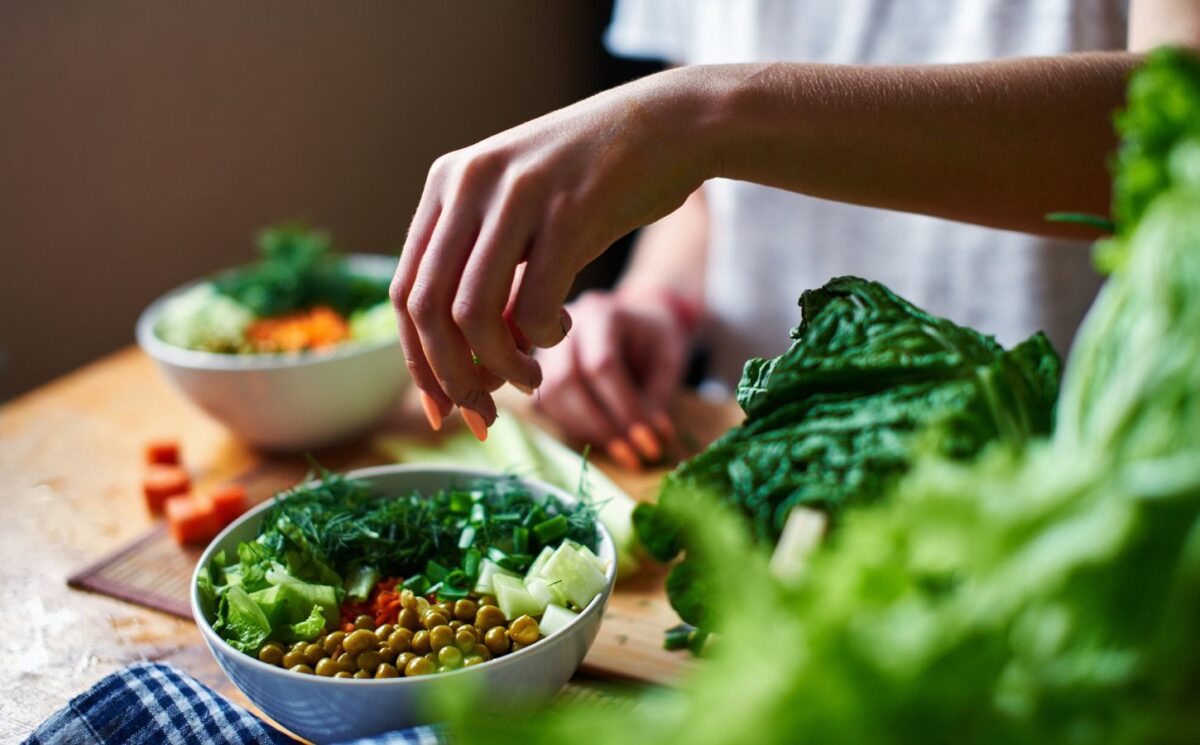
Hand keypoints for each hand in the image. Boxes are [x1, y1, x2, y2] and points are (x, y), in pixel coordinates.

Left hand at [389, 68, 715, 434]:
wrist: (669, 124)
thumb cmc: (596, 183)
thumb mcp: (521, 215)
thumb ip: (485, 274)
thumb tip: (459, 367)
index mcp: (447, 184)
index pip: (405, 292)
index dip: (418, 362)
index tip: (443, 406)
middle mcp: (468, 184)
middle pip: (427, 310)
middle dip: (451, 377)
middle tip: (484, 411)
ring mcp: (516, 194)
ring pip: (472, 315)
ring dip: (498, 368)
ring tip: (529, 379)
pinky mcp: (567, 211)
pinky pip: (533, 305)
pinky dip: (544, 339)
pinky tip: (562, 332)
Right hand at [534, 288, 691, 468]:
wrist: (638, 323)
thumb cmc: (655, 341)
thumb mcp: (669, 362)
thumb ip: (657, 398)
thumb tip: (647, 441)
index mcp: (602, 314)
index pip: (603, 365)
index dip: (624, 408)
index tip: (648, 441)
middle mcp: (566, 327)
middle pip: (567, 380)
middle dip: (600, 425)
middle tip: (631, 455)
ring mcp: (548, 348)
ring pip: (551, 395)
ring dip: (585, 431)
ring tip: (620, 451)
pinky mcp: (541, 370)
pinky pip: (547, 405)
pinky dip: (574, 427)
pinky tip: (601, 437)